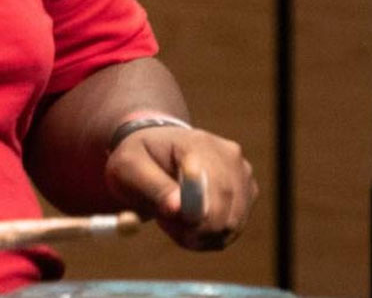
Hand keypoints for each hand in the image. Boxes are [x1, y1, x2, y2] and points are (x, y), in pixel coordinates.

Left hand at [104, 125, 256, 249]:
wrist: (156, 144)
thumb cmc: (140, 157)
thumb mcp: (130, 167)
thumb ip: (153, 186)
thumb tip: (178, 208)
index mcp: (197, 143)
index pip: (213, 187)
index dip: (199, 217)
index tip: (174, 226)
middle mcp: (227, 154)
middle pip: (227, 212)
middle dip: (196, 231)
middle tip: (165, 226)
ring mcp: (242, 171)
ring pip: (232, 224)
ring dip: (201, 234)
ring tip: (172, 218)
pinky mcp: (247, 188)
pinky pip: (234, 227)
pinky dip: (211, 233)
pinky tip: (188, 219)